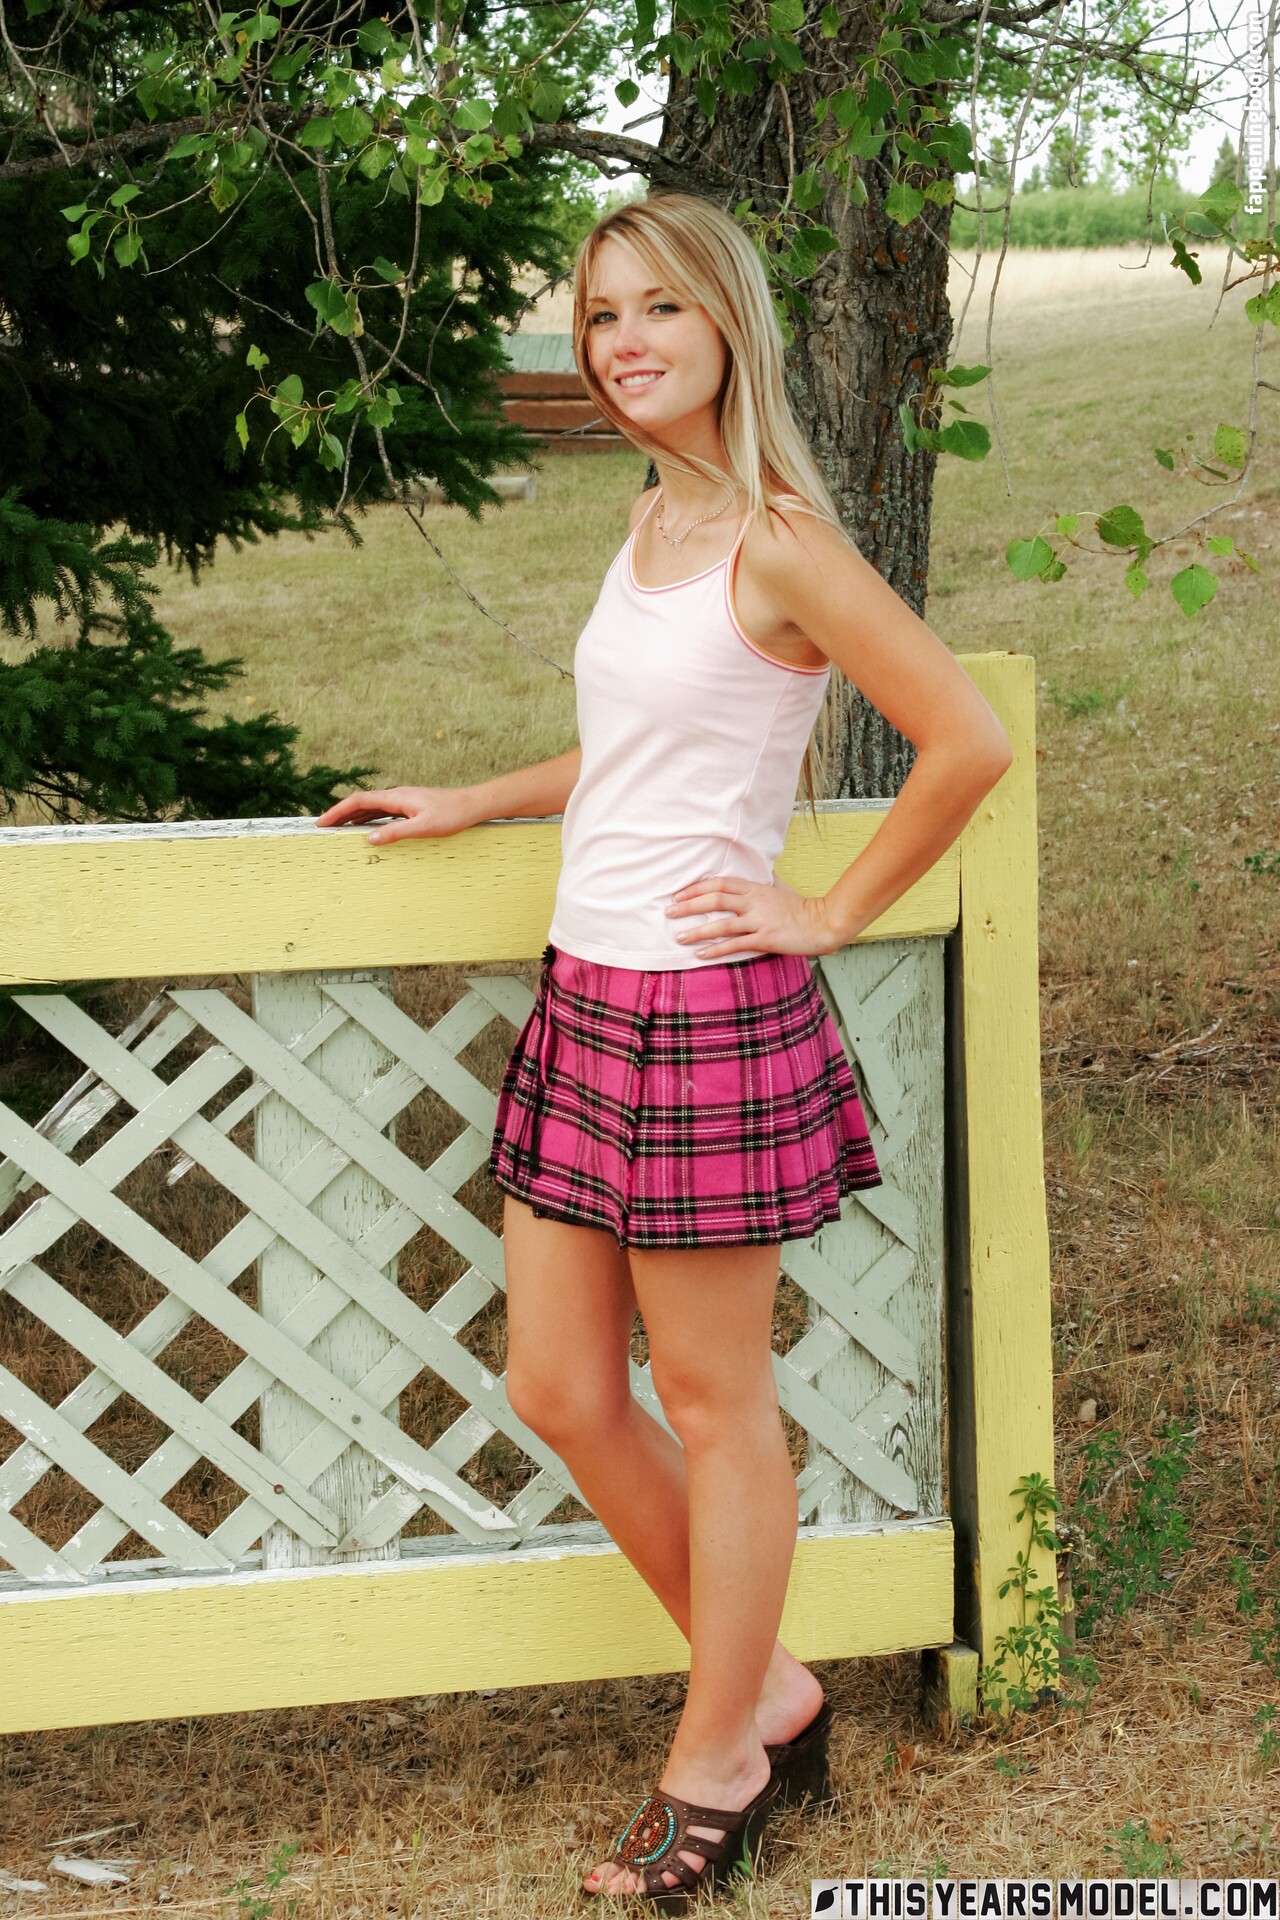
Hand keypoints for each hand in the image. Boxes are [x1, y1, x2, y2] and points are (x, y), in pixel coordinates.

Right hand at [314, 785, 479, 844]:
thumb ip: (396, 833)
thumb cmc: (452, 814)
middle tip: (324, 827)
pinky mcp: (410, 806)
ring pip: (371, 806)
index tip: (322, 821)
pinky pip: (383, 811)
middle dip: (340, 814)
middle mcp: (397, 795)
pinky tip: (367, 827)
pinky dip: (369, 818)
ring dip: (354, 816)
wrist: (473, 804)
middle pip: (361, 802)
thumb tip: (370, 838)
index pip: (359, 800)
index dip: (338, 810)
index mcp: (396, 797)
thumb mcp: (423, 827)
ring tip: (338, 829)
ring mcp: (403, 800)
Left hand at [665, 873, 848, 958]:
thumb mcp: (780, 890)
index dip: (697, 887)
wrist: (824, 922)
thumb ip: (763, 885)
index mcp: (755, 888)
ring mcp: (759, 920)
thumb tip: (759, 875)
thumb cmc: (801, 908)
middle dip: (689, 905)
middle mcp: (754, 902)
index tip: (679, 893)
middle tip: (669, 911)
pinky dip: (715, 949)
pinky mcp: (765, 939)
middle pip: (714, 899)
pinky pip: (735, 944)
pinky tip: (700, 954)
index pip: (719, 883)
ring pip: (721, 923)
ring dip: (697, 930)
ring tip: (678, 936)